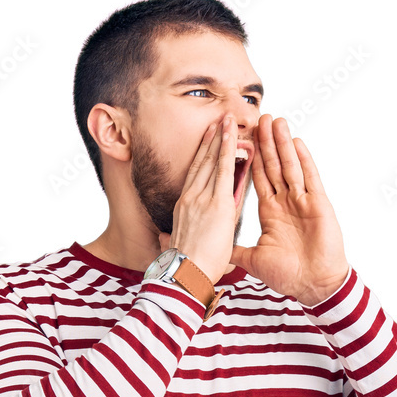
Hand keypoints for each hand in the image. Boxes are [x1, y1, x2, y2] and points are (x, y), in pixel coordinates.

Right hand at [157, 114, 238, 286]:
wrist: (185, 277)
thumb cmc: (184, 271)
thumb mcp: (173, 249)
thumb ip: (168, 240)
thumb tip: (162, 239)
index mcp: (182, 210)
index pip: (194, 178)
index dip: (200, 158)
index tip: (206, 144)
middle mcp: (189, 199)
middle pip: (201, 163)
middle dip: (211, 141)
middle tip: (219, 121)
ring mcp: (201, 199)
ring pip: (212, 161)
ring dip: (221, 138)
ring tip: (228, 120)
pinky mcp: (216, 204)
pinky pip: (224, 170)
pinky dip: (229, 150)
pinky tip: (233, 134)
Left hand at [230, 115, 349, 306]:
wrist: (313, 286)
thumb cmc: (287, 275)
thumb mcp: (253, 260)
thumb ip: (236, 250)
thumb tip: (215, 248)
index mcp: (270, 213)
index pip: (257, 178)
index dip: (249, 158)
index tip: (240, 139)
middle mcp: (285, 203)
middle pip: (273, 166)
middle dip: (265, 142)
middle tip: (258, 118)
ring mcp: (303, 202)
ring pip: (289, 166)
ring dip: (282, 143)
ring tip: (275, 120)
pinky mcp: (318, 205)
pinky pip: (310, 178)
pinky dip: (303, 160)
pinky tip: (296, 141)